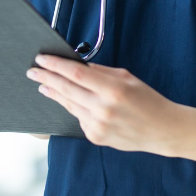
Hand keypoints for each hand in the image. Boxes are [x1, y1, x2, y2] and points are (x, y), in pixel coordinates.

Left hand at [26, 54, 177, 154]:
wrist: (162, 130)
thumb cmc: (147, 100)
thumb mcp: (126, 77)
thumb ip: (100, 72)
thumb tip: (76, 66)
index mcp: (113, 89)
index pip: (76, 74)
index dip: (56, 65)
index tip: (42, 58)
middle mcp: (103, 109)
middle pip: (66, 89)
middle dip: (46, 78)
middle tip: (32, 71)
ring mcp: (98, 126)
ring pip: (69, 104)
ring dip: (54, 93)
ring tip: (43, 84)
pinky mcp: (96, 137)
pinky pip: (78, 118)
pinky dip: (73, 107)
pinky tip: (71, 101)